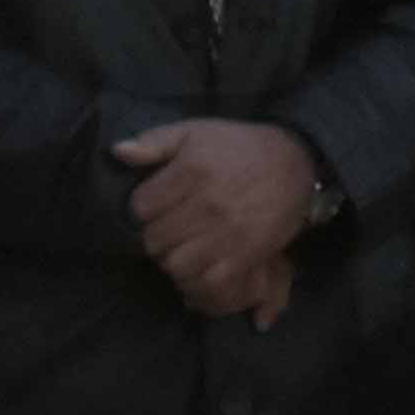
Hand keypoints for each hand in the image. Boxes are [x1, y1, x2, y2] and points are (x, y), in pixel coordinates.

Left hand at [116, 118, 322, 317]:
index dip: (142, 209)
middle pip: (155, 240)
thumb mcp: (196, 131)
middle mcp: (207, 204)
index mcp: (191, 172)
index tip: (155, 206)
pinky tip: (198, 270)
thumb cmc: (239, 146)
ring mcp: (227, 234)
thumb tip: (118, 152)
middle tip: (168, 230)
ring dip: (173, 261)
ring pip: (176, 265)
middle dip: (155, 237)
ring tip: (181, 250)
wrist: (297, 162)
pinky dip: (197, 283)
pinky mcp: (246, 256)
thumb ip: (155, 141)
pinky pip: (209, 284)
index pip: (141, 207)